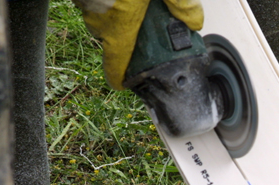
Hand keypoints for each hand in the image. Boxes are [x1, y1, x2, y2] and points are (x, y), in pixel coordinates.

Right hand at [73, 0, 203, 89]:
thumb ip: (181, 2)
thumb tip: (193, 21)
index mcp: (119, 23)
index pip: (115, 65)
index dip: (121, 78)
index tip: (126, 82)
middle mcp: (98, 16)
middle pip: (112, 40)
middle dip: (130, 39)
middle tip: (149, 33)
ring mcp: (86, 1)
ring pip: (103, 19)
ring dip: (120, 17)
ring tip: (141, 8)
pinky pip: (96, 2)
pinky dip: (111, 1)